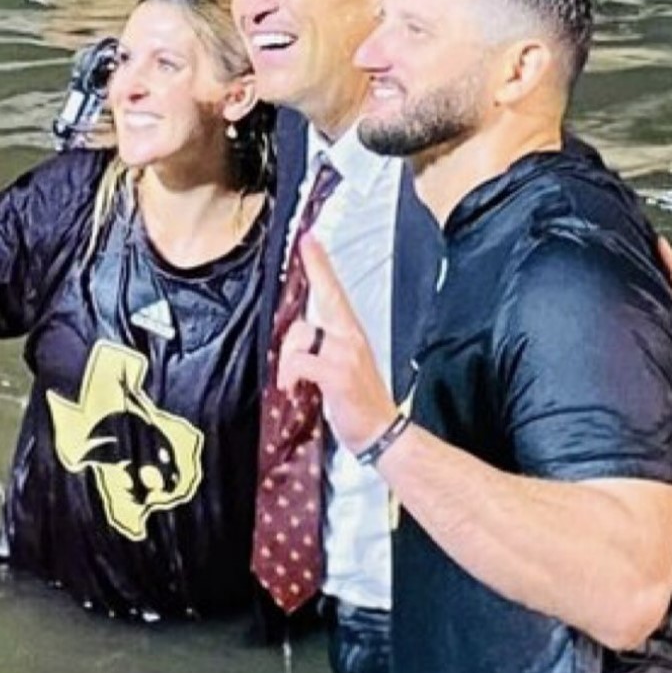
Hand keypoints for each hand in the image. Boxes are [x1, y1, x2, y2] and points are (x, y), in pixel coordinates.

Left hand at [276, 236, 396, 451]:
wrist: (383, 433)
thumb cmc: (359, 403)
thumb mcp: (341, 368)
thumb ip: (321, 348)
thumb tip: (294, 339)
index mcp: (351, 334)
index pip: (334, 292)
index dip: (320, 264)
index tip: (309, 239)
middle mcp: (351, 338)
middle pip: (321, 302)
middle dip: (305, 295)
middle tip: (299, 274)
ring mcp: (346, 354)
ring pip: (302, 333)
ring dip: (289, 358)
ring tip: (292, 381)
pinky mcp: (338, 374)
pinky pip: (300, 361)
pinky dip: (290, 374)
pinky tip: (292, 388)